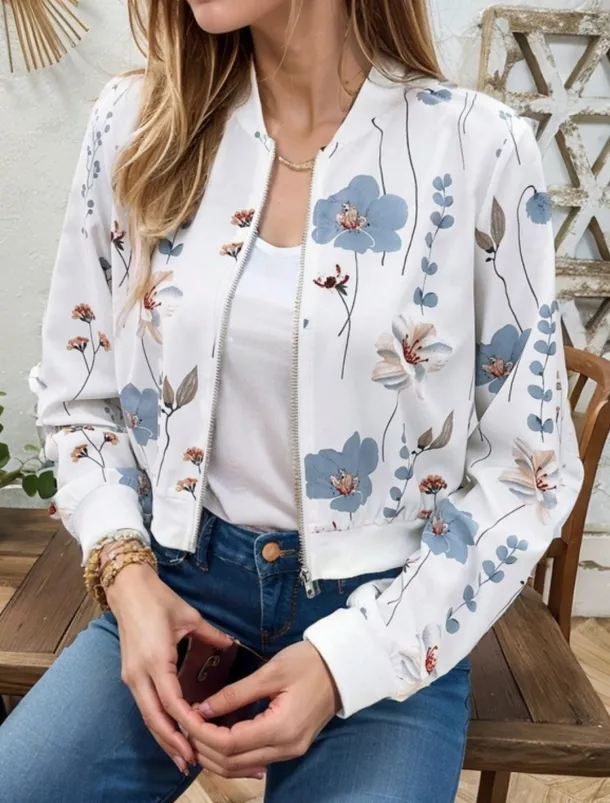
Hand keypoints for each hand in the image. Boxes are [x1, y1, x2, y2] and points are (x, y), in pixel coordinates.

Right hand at [107, 563, 233, 773]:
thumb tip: (232, 645)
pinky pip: (144, 706)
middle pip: (155, 718)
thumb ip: (212, 635)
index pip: (172, 701)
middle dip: (173, 742)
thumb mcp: (190, 616)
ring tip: (182, 757)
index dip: (187, 722)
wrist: (128, 589)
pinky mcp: (130, 675)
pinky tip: (169, 733)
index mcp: (156, 660)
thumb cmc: (159, 600)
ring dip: (163, 738)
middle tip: (192, 762)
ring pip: (147, 716)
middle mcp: (140, 674)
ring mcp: (132, 676)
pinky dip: (157, 723)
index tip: (204, 738)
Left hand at [189, 641, 340, 778]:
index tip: (186, 716)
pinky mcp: (290, 748)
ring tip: (196, 731)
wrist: (343, 667)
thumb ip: (236, 693)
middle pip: (231, 763)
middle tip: (184, 724)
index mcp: (280, 728)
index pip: (229, 744)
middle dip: (202, 747)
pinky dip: (231, 755)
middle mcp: (285, 748)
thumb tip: (204, 708)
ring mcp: (289, 752)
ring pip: (240, 767)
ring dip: (214, 755)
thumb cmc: (308, 662)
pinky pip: (253, 761)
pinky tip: (219, 738)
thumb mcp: (271, 672)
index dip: (202, 734)